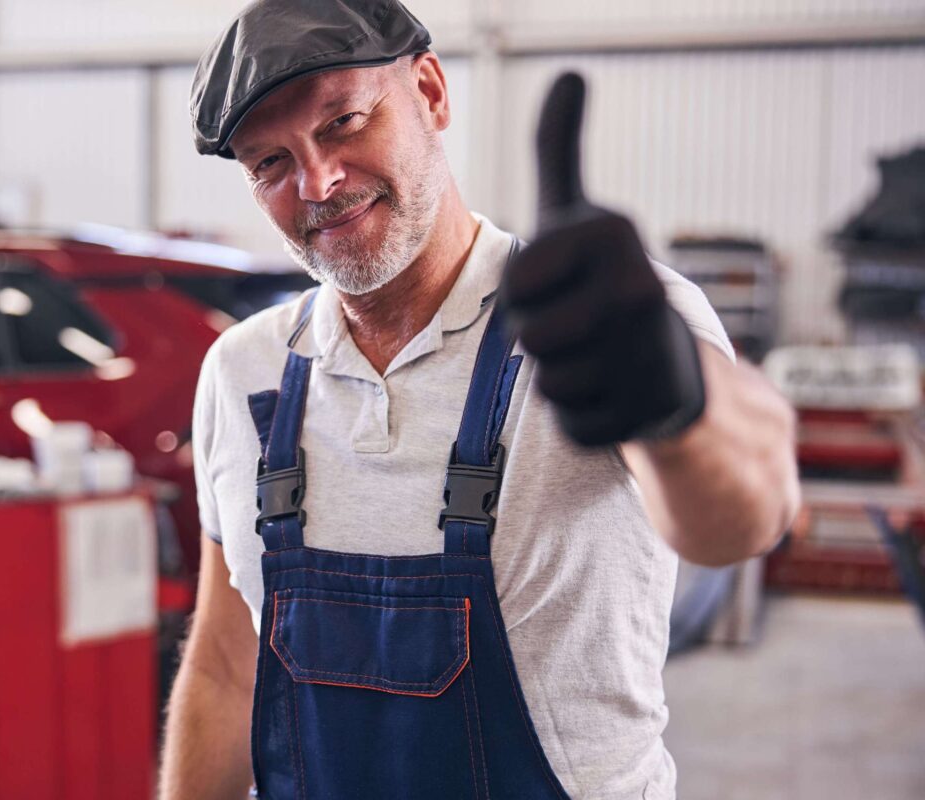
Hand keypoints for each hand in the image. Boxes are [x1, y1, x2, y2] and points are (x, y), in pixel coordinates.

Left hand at [498, 72, 705, 446]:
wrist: (670, 356)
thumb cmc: (601, 277)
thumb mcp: (576, 209)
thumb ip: (559, 146)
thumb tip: (570, 73)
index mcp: (613, 235)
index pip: (515, 282)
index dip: (525, 289)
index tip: (560, 279)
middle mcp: (642, 288)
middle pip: (528, 337)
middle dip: (540, 337)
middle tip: (580, 322)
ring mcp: (651, 354)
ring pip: (549, 383)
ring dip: (560, 375)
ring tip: (597, 353)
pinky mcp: (650, 412)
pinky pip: (572, 425)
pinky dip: (582, 415)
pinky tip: (613, 390)